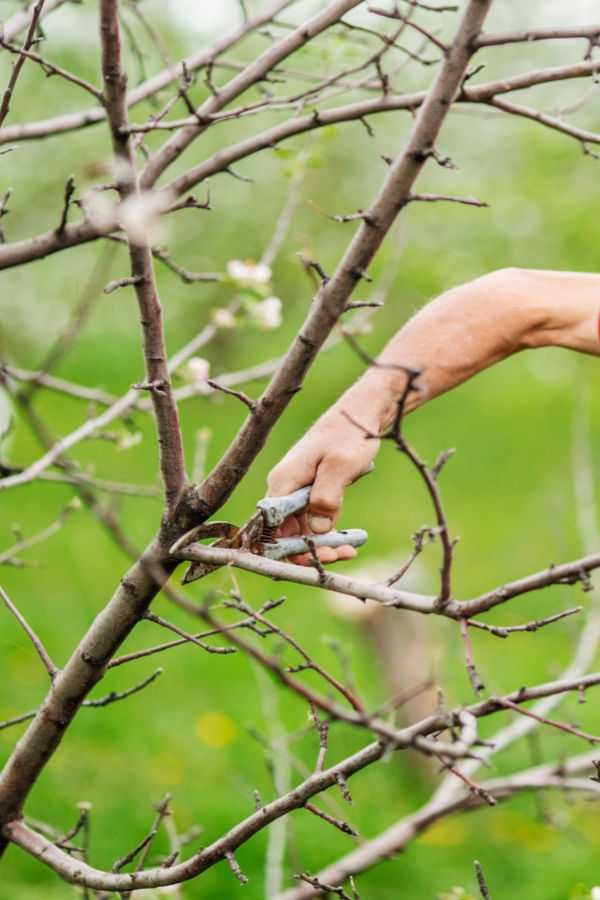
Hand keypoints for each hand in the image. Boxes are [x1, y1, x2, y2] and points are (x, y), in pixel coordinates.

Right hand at [267, 408, 378, 564]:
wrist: (360, 414)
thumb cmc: (349, 434)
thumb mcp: (340, 465)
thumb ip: (326, 497)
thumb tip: (317, 529)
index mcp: (283, 482)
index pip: (270, 527)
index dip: (287, 550)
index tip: (314, 560)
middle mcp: (284, 488)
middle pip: (285, 533)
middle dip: (309, 551)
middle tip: (339, 556)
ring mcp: (297, 491)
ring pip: (301, 530)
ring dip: (322, 545)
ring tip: (349, 551)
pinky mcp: (312, 492)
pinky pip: (314, 521)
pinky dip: (329, 534)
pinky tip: (349, 542)